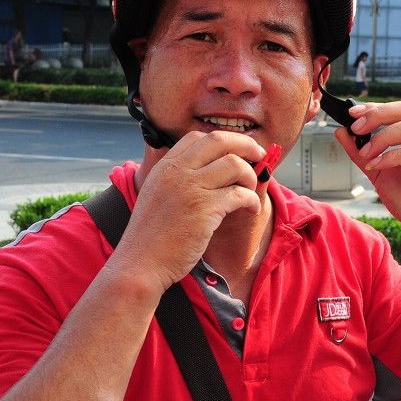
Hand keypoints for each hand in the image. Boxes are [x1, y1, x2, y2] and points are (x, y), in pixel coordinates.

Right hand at [112, 131, 263, 297]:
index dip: (222, 140)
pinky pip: (240, 194)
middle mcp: (177, 172)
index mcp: (165, 167)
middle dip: (246, 145)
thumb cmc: (151, 236)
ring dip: (250, 175)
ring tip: (250, 190)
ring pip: (235, 165)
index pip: (197, 137)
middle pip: (219, 141)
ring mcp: (191, 188)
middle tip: (260, 154)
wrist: (140, 263)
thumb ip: (176, 179)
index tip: (237, 150)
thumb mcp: (156, 195)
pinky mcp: (205, 210)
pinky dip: (252, 200)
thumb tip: (208, 170)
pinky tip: (251, 209)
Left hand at [334, 102, 400, 287]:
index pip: (398, 109)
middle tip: (355, 127)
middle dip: (377, 115)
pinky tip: (376, 165)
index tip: (351, 113)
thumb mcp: (377, 173)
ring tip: (364, 155)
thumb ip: (360, 152)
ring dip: (381, 138)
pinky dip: (391, 156)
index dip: (374, 107)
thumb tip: (341, 131)